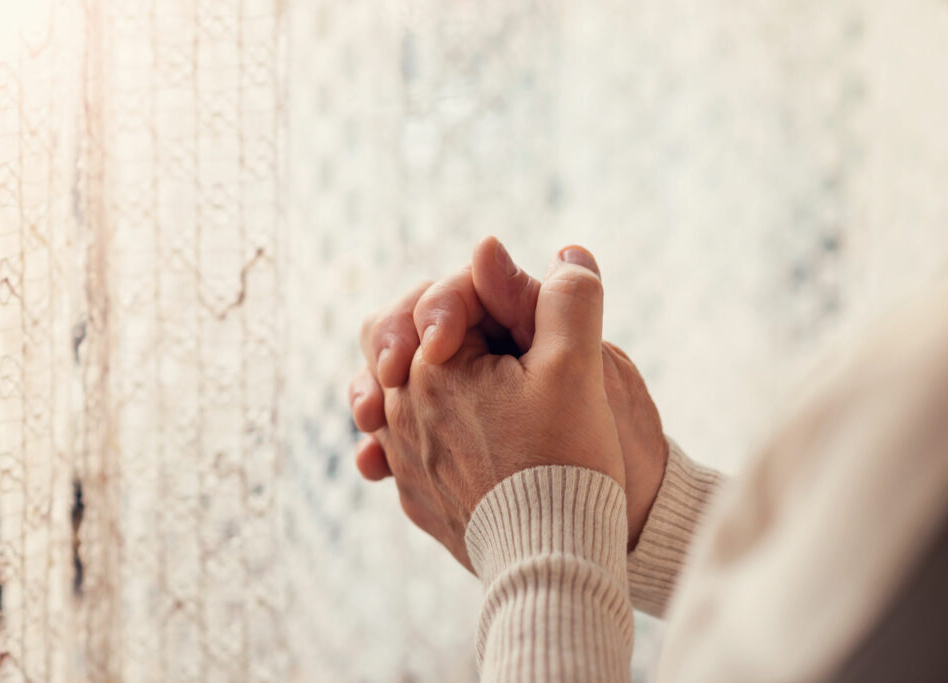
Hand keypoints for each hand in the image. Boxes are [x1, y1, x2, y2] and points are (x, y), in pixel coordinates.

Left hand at [350, 237, 667, 549]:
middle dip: (428, 327)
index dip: (481, 295)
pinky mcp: (417, 498)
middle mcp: (399, 412)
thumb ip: (568, 299)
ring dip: (415, 379)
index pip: (435, 301)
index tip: (517, 323)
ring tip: (449, 382)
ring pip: (388, 395)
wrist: (554, 560)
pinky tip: (444, 441)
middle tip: (462, 336)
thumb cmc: (565, 457)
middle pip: (388, 340)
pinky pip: (397, 451)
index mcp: (430, 368)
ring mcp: (403, 459)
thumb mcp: (578, 365)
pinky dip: (418, 433)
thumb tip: (565, 253)